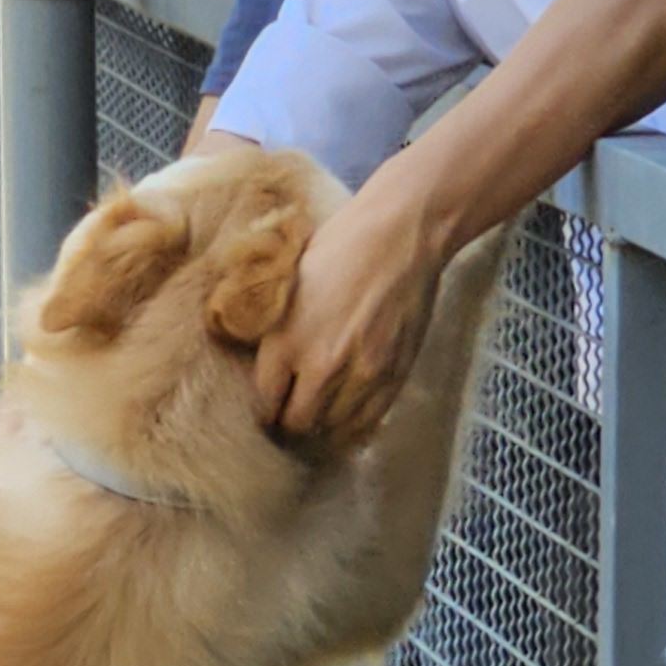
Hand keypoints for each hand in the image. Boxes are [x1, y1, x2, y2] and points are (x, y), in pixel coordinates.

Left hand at [251, 172, 451, 448]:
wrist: (401, 236)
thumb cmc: (338, 247)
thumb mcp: (287, 285)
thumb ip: (275, 331)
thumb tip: (264, 362)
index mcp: (285, 341)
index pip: (265, 402)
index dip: (263, 410)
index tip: (267, 408)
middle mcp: (320, 367)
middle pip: (297, 424)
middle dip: (289, 425)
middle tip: (290, 417)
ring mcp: (361, 376)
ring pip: (333, 429)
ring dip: (322, 428)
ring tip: (319, 420)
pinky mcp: (394, 377)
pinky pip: (368, 422)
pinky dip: (354, 427)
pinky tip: (347, 419)